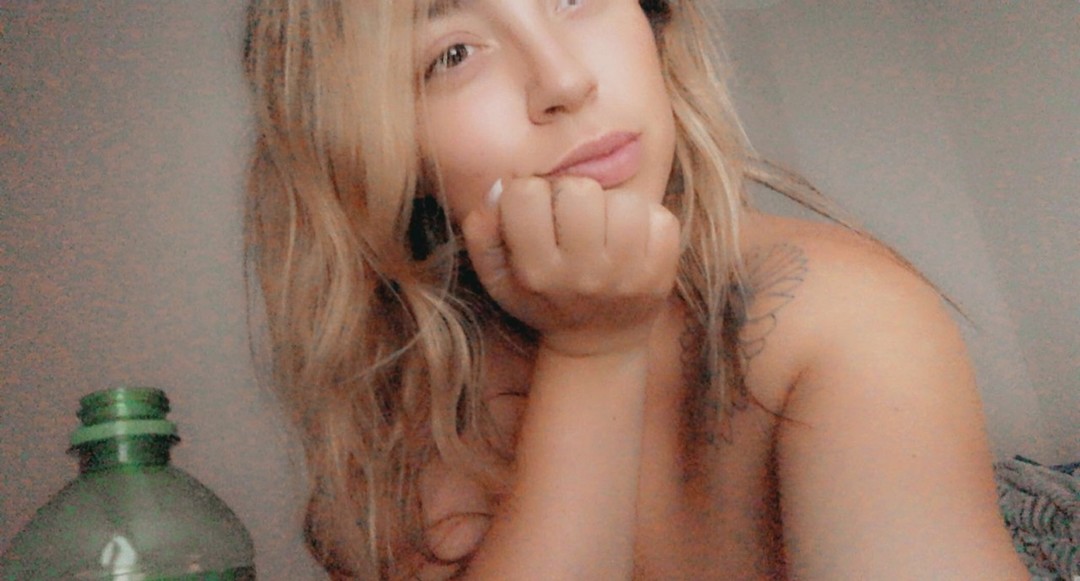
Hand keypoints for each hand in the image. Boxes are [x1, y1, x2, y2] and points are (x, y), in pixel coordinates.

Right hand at [461, 175, 679, 356]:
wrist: (598, 341)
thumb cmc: (543, 298)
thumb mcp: (499, 277)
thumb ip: (483, 234)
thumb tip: (499, 189)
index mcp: (537, 272)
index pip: (526, 194)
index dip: (530, 194)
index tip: (538, 215)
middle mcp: (583, 275)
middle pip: (579, 190)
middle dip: (572, 195)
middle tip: (573, 220)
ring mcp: (628, 275)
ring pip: (623, 202)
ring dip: (613, 208)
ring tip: (605, 231)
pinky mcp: (663, 273)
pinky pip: (661, 217)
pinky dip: (648, 221)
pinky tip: (633, 241)